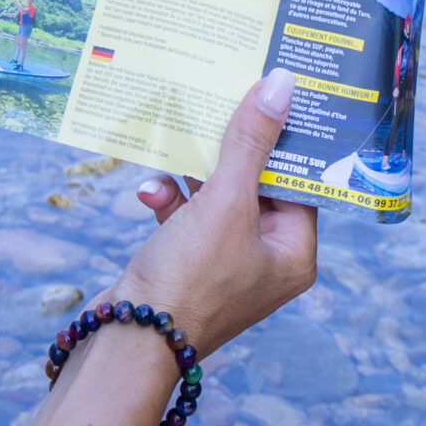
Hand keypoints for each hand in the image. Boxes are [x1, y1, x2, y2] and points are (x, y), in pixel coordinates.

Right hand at [113, 70, 317, 356]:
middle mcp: (265, 260)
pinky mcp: (188, 264)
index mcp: (293, 253)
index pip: (298, 181)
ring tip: (178, 141)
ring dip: (193, 172)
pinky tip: (150, 189)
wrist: (127, 340)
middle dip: (231, 149)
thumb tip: (281, 85)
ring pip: (217, 197)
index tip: (268, 93)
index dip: (282, 138)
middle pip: (256, 185)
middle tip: (221, 100)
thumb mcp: (225, 202)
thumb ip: (250, 142)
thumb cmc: (189, 278)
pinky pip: (187, 217)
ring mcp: (224, 263)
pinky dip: (170, 198)